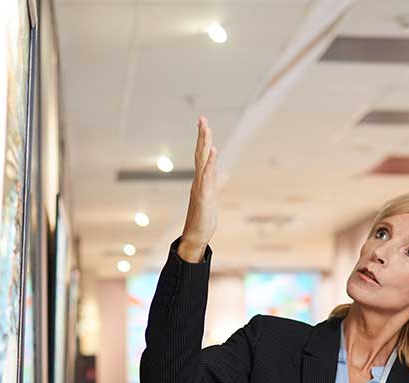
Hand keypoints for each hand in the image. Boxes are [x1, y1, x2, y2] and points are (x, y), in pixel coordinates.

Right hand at [177, 117, 217, 261]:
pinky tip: (213, 151)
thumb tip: (212, 173)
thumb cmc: (202, 220)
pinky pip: (207, 177)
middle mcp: (199, 181)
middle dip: (202, 136)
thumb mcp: (209, 198)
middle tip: (202, 118)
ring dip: (205, 144)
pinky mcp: (203, 196)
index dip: (203, 140)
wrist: (195, 237)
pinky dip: (210, 163)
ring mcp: (200, 188)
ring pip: (203, 162)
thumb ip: (209, 184)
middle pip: (200, 154)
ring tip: (206, 128)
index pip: (202, 156)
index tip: (204, 124)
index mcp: (201, 181)